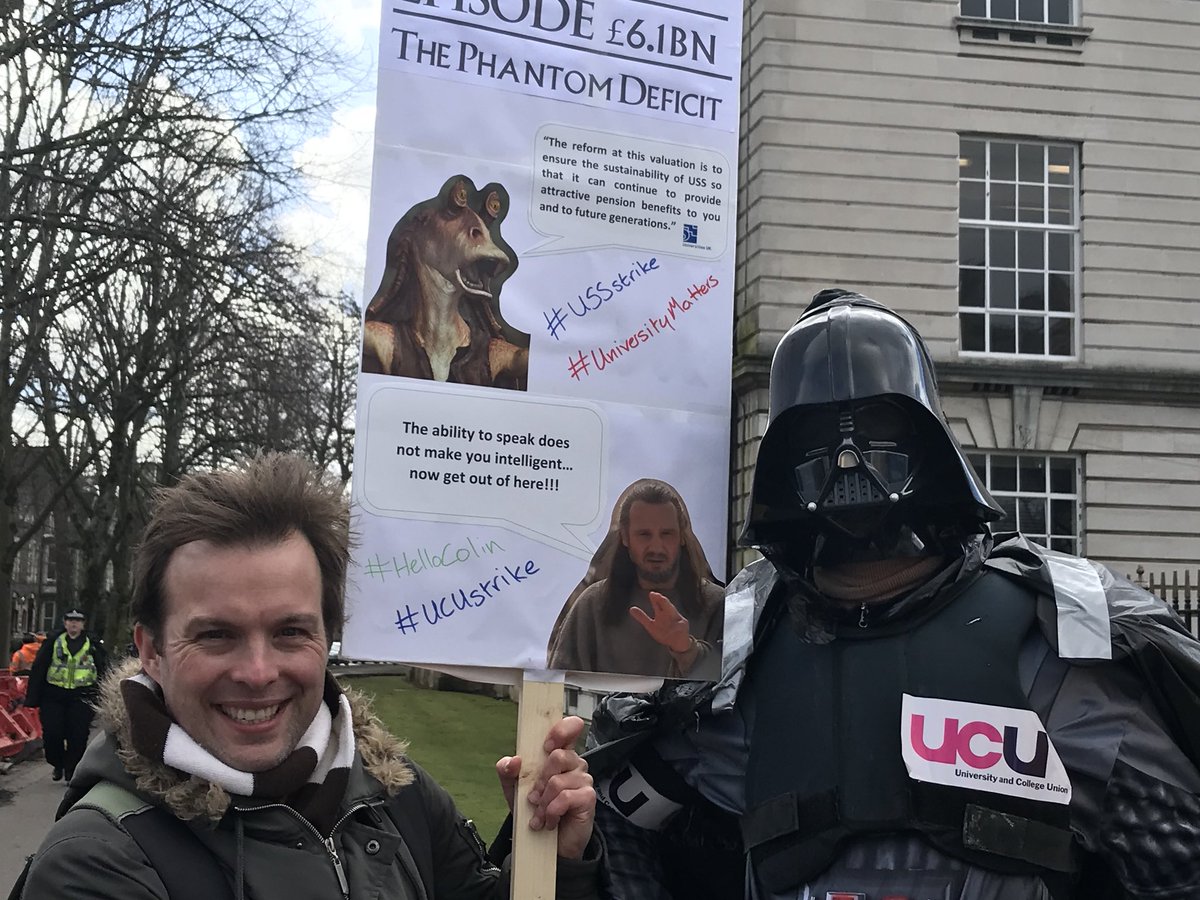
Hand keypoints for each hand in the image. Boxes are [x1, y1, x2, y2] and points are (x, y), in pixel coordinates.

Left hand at [495, 716, 594, 859]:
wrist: (546, 843)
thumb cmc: (534, 809)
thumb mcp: (514, 789)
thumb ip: (507, 771)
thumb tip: (513, 760)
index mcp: (559, 753)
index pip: (570, 728)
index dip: (560, 731)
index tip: (546, 746)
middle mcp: (574, 763)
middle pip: (558, 756)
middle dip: (539, 781)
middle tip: (533, 798)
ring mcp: (583, 779)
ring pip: (557, 781)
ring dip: (542, 802)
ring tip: (539, 815)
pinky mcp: (588, 797)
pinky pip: (565, 798)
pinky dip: (551, 812)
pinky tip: (549, 821)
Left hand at [629, 591, 692, 653]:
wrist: (677, 642)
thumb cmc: (663, 632)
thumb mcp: (650, 625)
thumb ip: (642, 617)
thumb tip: (631, 609)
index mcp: (662, 613)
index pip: (658, 604)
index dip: (655, 599)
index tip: (652, 594)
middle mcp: (670, 615)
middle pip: (667, 606)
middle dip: (664, 602)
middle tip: (659, 596)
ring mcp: (677, 621)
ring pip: (674, 615)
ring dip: (672, 613)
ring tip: (669, 610)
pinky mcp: (683, 629)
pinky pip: (680, 629)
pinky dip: (678, 628)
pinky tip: (676, 628)